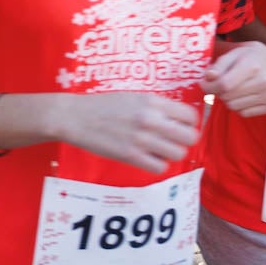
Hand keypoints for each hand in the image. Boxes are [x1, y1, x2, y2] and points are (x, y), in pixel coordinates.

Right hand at [55, 93, 201, 173]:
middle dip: (184, 141)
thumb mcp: (133, 97)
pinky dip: (156, 165)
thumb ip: (156, 106)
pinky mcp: (130, 156)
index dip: (188, 124)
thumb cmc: (103, 106)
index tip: (180, 127)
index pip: (190, 116)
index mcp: (152, 101)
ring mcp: (141, 138)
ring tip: (158, 150)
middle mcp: (150, 119)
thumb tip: (179, 119)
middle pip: (190, 137)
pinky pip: (160, 167)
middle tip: (172, 141)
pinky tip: (147, 158)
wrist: (75, 117)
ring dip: (171, 154)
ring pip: (178, 154)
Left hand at [202, 42, 265, 116]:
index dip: (209, 86)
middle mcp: (264, 81)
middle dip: (217, 92)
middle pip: (227, 97)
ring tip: (231, 89)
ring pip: (234, 107)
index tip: (203, 83)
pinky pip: (244, 113)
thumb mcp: (231, 55)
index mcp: (252, 66)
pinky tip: (242, 95)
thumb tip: (209, 77)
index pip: (224, 84)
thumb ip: (218, 66)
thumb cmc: (247, 57)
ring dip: (227, 100)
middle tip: (217, 85)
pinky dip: (238, 106)